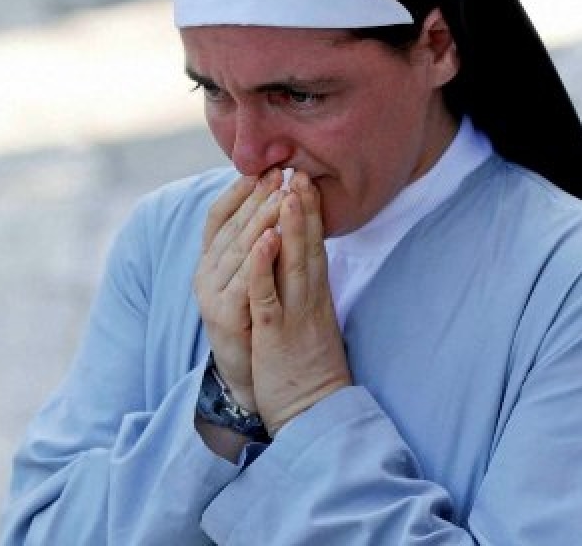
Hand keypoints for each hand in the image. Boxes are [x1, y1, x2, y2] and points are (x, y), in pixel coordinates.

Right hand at [193, 169, 284, 409]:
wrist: (254, 379)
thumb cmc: (257, 323)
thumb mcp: (252, 280)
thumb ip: (255, 245)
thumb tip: (274, 202)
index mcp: (211, 262)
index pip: (220, 215)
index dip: (241, 191)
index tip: (267, 168)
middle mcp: (205, 274)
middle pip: (232, 227)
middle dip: (259, 197)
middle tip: (282, 172)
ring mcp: (212, 295)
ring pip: (238, 249)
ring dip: (260, 219)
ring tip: (282, 193)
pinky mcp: (225, 316)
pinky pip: (244, 282)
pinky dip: (258, 259)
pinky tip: (271, 238)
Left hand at [248, 172, 351, 435]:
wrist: (316, 411)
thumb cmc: (309, 368)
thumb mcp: (310, 322)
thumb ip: (306, 293)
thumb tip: (300, 266)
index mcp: (315, 296)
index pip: (313, 246)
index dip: (309, 213)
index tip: (303, 181)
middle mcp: (310, 299)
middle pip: (308, 245)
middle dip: (304, 206)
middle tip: (300, 170)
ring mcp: (296, 314)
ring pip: (293, 262)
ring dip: (291, 224)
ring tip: (288, 190)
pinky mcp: (278, 333)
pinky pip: (269, 294)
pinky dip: (265, 266)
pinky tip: (264, 241)